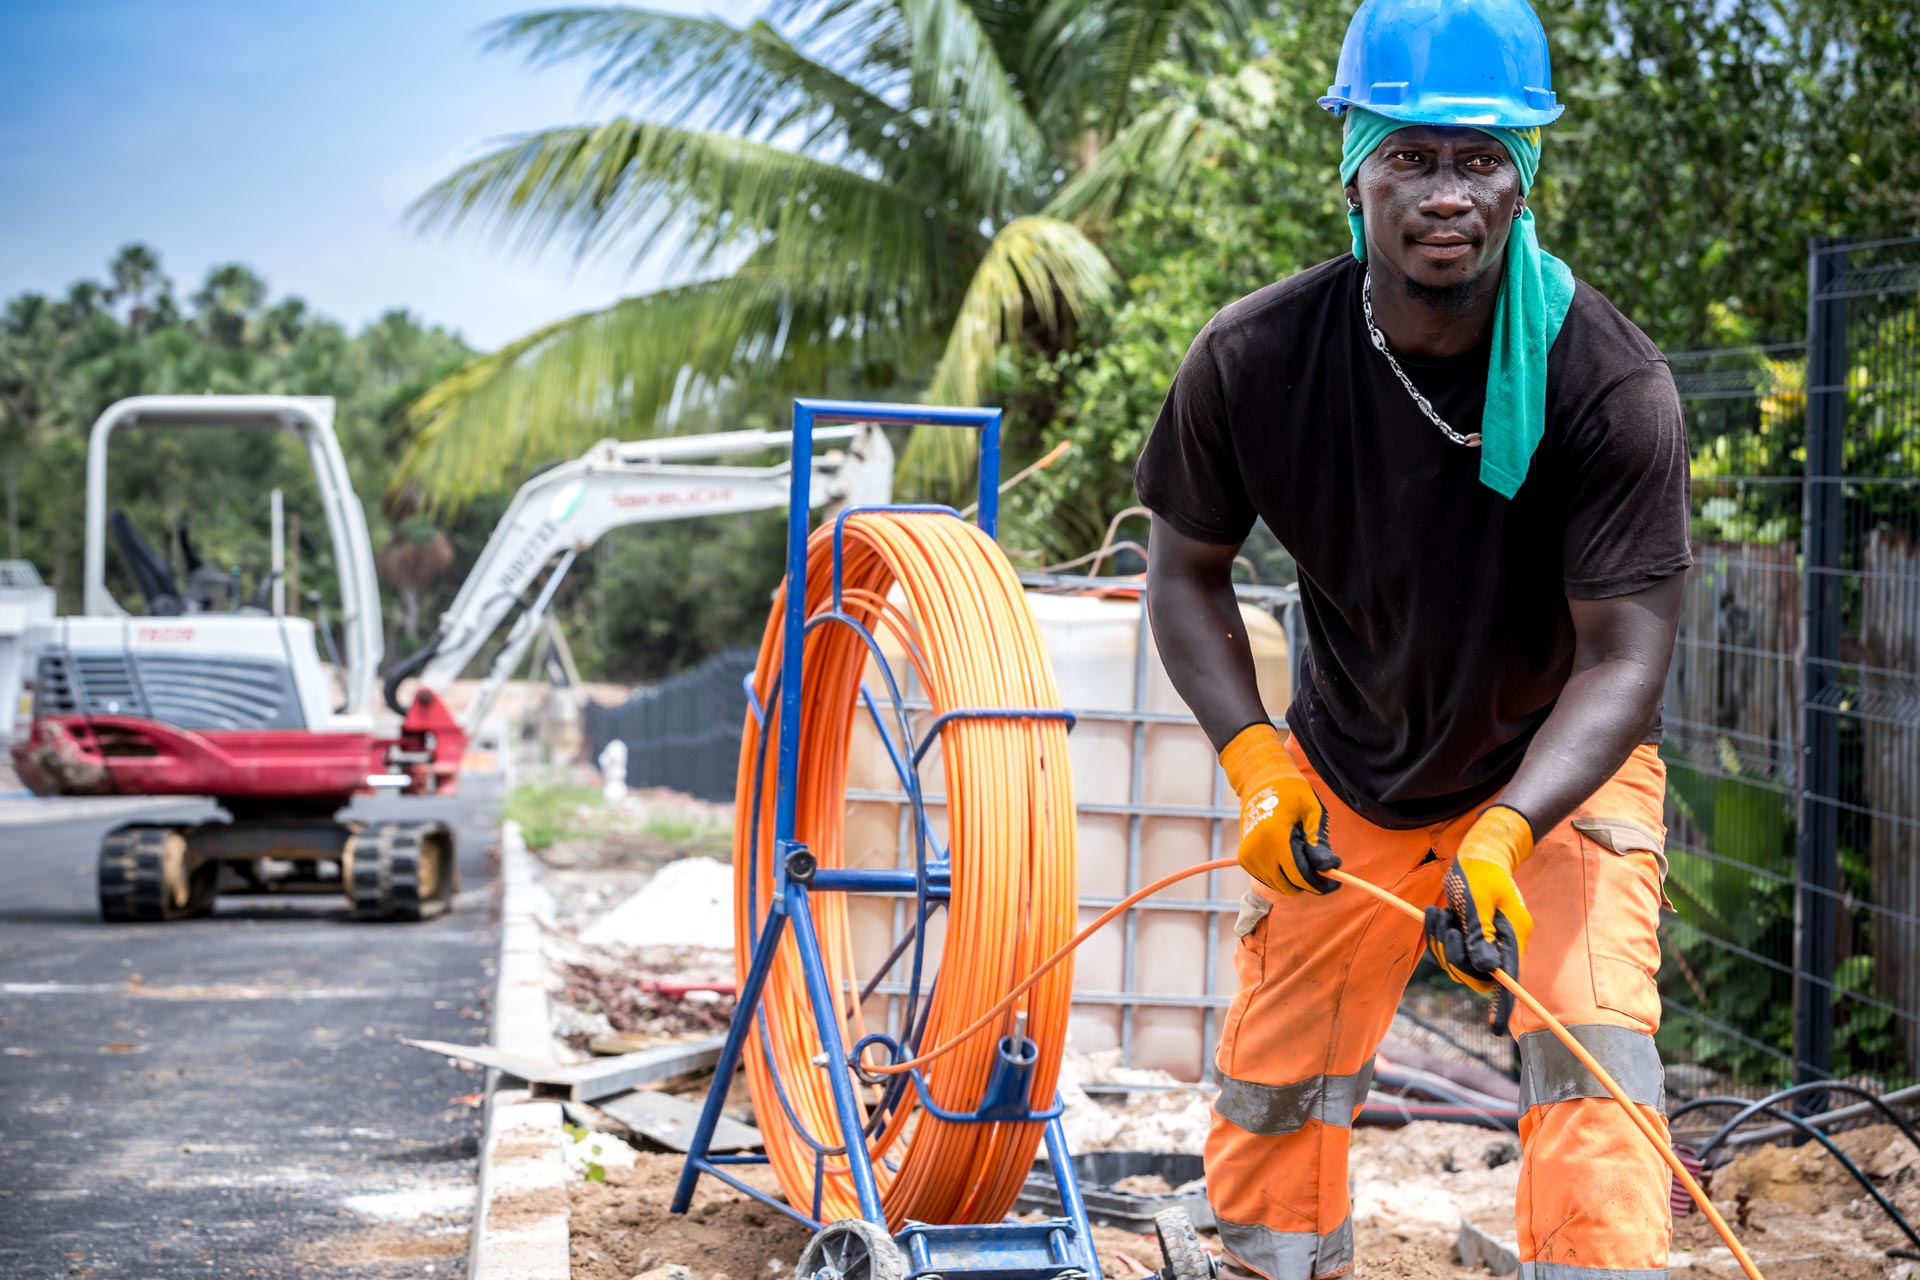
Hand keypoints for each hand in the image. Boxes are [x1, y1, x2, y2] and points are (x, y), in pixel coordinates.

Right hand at [1219, 723, 1338, 895]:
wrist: (1261, 783)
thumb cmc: (1291, 794)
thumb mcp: (1312, 813)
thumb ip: (1319, 843)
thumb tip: (1330, 868)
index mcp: (1275, 838)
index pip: (1299, 876)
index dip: (1319, 884)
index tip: (1335, 884)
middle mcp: (1257, 851)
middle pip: (1288, 886)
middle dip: (1309, 884)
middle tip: (1323, 874)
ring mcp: (1248, 857)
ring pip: (1278, 886)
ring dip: (1294, 880)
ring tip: (1303, 858)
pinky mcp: (1244, 859)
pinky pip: (1268, 879)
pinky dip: (1281, 876)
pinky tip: (1289, 858)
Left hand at [1424, 805, 1535, 1034]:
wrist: (1477, 851)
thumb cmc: (1480, 871)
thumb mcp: (1478, 900)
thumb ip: (1480, 934)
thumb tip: (1487, 969)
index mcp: (1511, 936)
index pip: (1508, 978)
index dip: (1502, 1004)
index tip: (1495, 1029)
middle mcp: (1500, 943)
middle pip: (1476, 973)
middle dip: (1453, 955)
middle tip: (1446, 925)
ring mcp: (1483, 939)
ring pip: (1457, 961)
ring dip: (1440, 940)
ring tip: (1439, 912)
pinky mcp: (1467, 934)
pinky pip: (1447, 948)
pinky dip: (1436, 933)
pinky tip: (1435, 911)